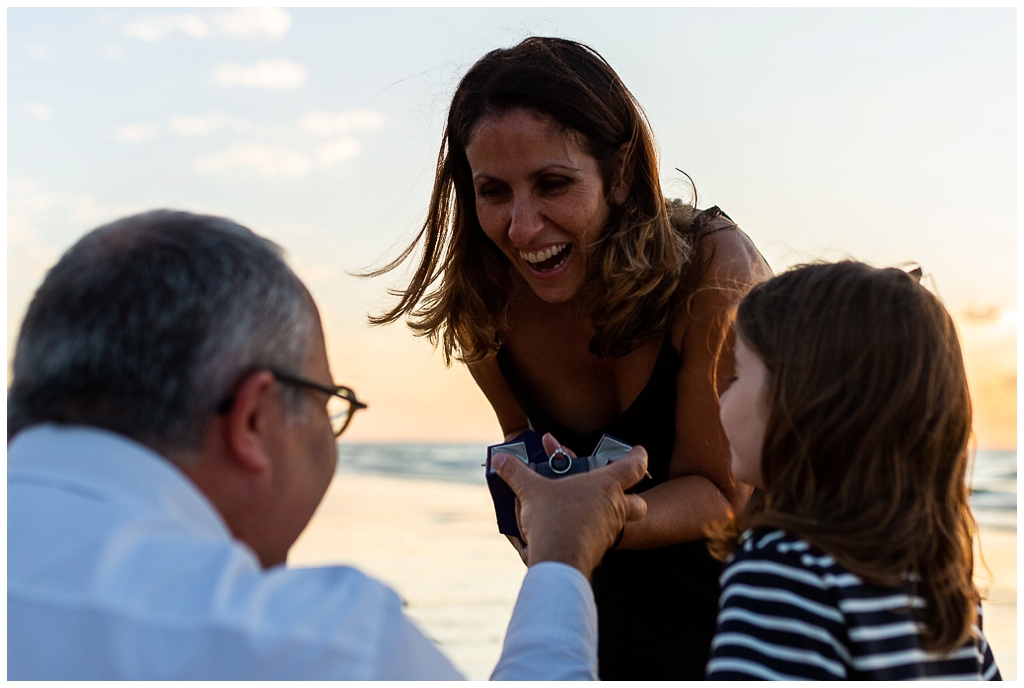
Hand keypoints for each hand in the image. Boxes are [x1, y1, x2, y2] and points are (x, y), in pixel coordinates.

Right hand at [493, 433, 647, 579]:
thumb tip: (499, 459)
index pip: (635, 466)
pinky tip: (571, 530)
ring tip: (582, 509)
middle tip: (616, 491)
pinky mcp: (600, 549)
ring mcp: (610, 531)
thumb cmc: (553, 519)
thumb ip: (516, 473)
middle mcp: (615, 507)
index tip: (640, 451)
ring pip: (621, 522)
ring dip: (607, 514)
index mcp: (606, 485)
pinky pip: (602, 538)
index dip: (639, 456)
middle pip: (639, 503)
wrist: (558, 562)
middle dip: (632, 497)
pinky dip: (591, 532)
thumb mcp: (531, 491)